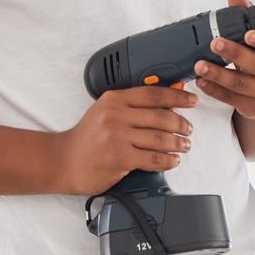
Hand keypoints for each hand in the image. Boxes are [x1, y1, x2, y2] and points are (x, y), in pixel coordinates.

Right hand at [52, 84, 197, 194]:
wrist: (63, 160)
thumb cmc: (87, 137)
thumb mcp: (105, 111)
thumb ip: (132, 106)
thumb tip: (167, 103)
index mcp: (114, 99)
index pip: (154, 94)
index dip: (178, 97)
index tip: (191, 100)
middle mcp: (116, 115)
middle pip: (161, 116)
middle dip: (181, 124)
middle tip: (189, 129)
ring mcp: (117, 137)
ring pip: (160, 138)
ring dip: (178, 143)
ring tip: (184, 145)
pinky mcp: (120, 158)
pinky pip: (154, 158)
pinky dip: (168, 160)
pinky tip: (173, 160)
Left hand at [192, 0, 254, 118]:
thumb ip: (249, 16)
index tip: (248, 33)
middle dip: (234, 53)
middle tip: (214, 43)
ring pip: (240, 84)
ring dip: (218, 74)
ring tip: (199, 64)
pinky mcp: (254, 108)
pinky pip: (231, 99)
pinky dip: (214, 90)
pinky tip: (201, 81)